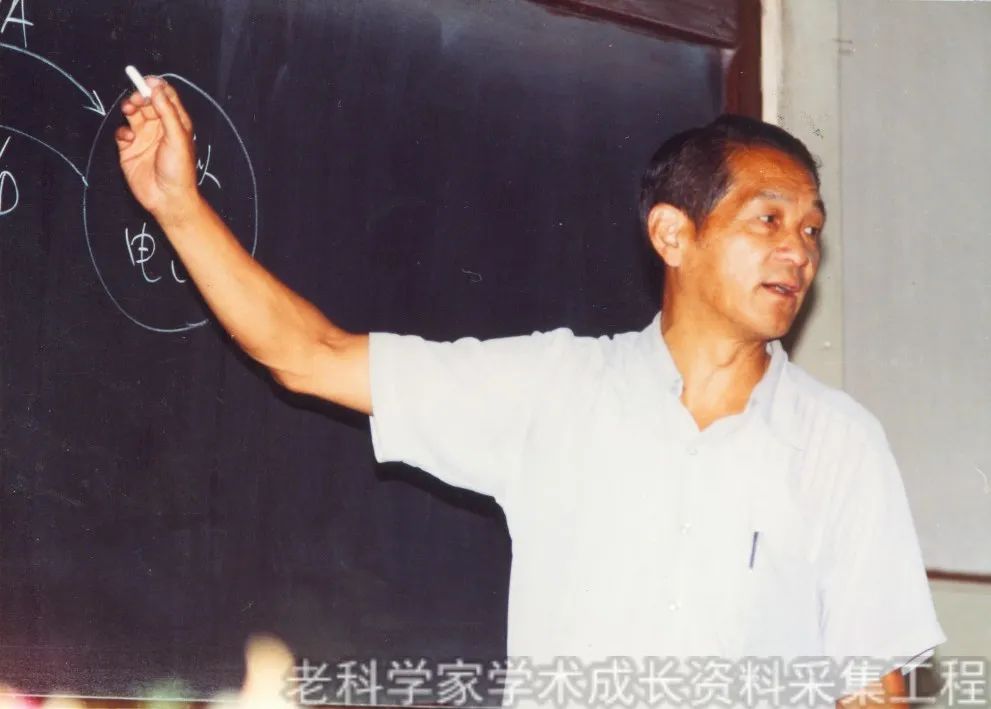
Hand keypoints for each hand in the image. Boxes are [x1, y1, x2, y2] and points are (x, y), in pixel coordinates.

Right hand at [116, 76, 200, 225]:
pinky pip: (121, 133)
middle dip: (140, 97)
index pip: (166, 98)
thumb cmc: (179, 169)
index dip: (157, 87)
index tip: (147, 81)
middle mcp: (160, 129)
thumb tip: (157, 88)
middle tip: (137, 98)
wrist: (168, 199)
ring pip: (133, 115)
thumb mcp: (177, 137)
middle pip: (147, 103)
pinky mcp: (129, 150)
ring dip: (130, 109)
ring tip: (129, 110)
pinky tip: (128, 139)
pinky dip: (122, 132)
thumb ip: (167, 112)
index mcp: (176, 124)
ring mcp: (144, 139)